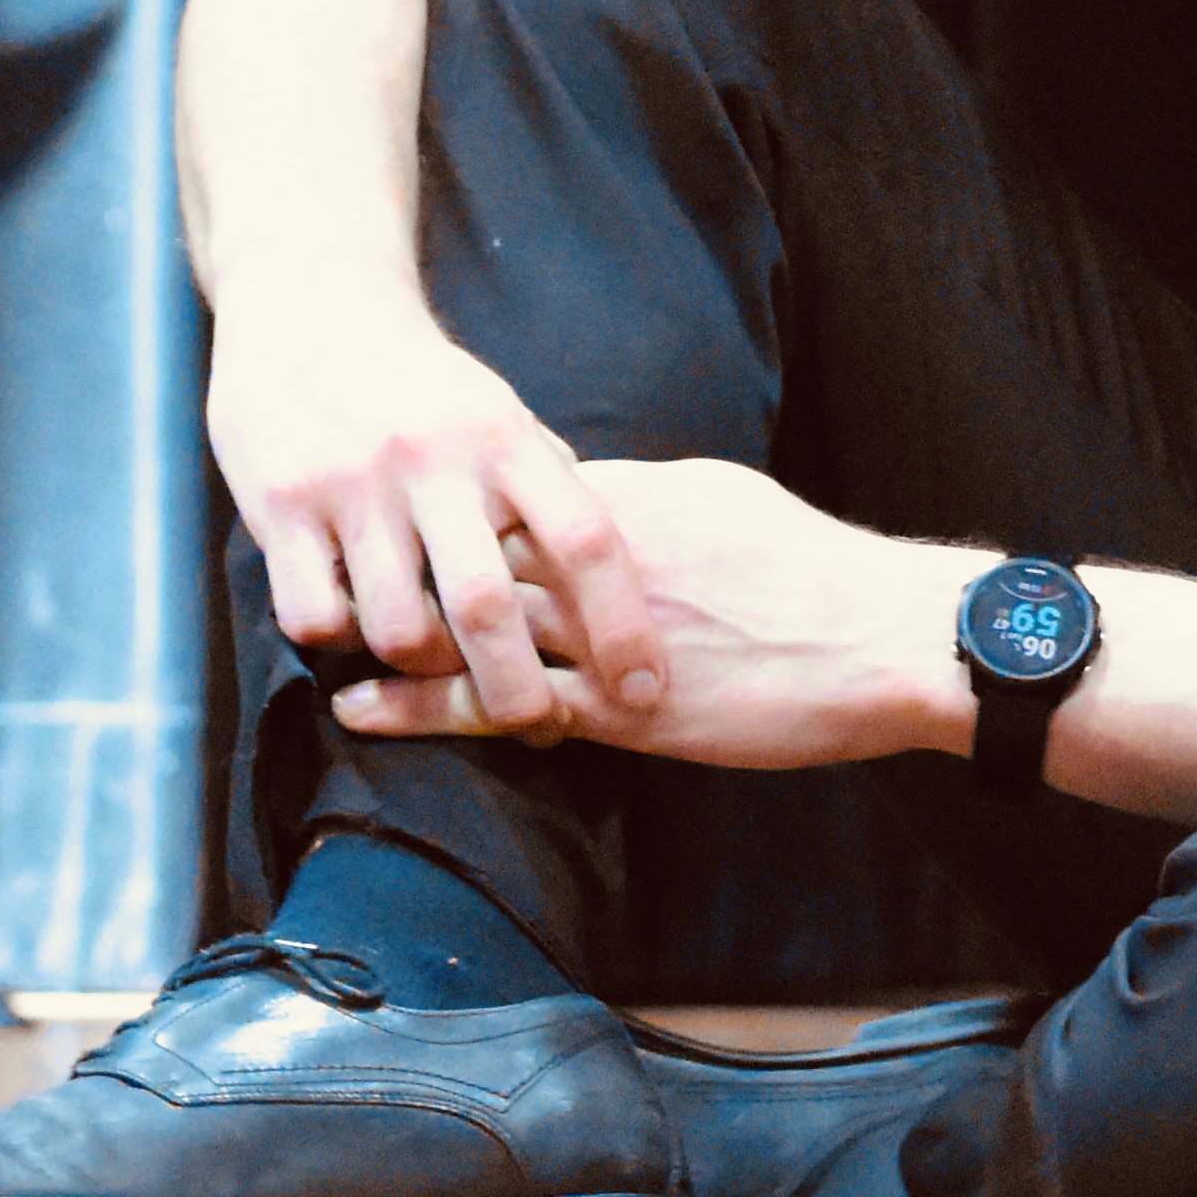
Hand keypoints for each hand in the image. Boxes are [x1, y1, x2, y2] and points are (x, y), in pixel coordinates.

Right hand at [206, 290, 661, 735]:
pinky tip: (353, 629)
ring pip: (400, 630)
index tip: (648, 691)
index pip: (585, 541)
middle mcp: (432, 462)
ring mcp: (352, 486)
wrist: (308, 305)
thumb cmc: (422, 381)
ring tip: (438, 667)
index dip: (623, 627)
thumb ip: (547, 484)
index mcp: (504, 437)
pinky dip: (340, 643)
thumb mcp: (499, 411)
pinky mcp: (278, 506)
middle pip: (490, 609)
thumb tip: (607, 570)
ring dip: (426, 669)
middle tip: (543, 731)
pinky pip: (315, 619)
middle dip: (523, 693)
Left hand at [329, 454, 965, 773]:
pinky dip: (425, 704)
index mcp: (631, 500)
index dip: (447, 496)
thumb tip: (590, 488)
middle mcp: (602, 559)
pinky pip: (502, 704)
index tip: (391, 496)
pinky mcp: (621, 710)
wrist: (884, 641)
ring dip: (387, 626)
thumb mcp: (725, 503)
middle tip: (320, 548)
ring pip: (469, 622)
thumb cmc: (817, 573)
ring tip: (312, 629)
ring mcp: (606, 635)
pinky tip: (366, 705)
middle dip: (394, 550)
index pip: (512, 487)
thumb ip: (648, 499)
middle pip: (469, 543)